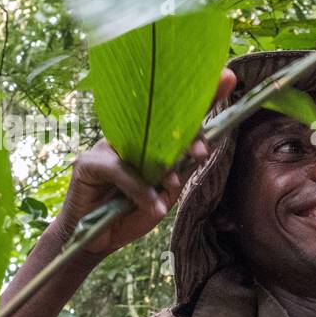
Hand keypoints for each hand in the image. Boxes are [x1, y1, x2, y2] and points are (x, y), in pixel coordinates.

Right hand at [51, 68, 236, 255]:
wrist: (95, 239)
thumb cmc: (129, 214)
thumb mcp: (162, 200)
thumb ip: (175, 182)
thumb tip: (187, 164)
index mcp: (152, 145)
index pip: (180, 120)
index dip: (203, 99)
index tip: (227, 77)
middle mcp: (131, 139)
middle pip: (162, 124)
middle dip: (187, 131)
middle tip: (201, 148)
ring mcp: (108, 148)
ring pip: (140, 146)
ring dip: (162, 163)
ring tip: (175, 180)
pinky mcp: (88, 162)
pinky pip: (119, 170)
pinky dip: (138, 188)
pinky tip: (152, 203)